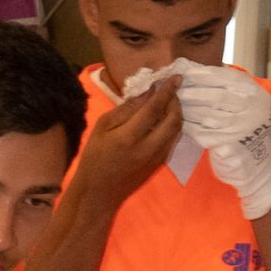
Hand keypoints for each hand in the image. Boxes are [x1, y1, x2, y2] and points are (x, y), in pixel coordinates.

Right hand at [76, 76, 181, 212]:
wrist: (99, 192)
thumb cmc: (94, 158)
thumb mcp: (102, 127)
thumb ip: (125, 110)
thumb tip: (146, 93)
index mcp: (130, 137)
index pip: (154, 108)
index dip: (166, 91)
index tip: (176, 77)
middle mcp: (148, 147)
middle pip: (173, 119)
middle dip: (175, 101)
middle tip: (171, 89)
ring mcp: (157, 157)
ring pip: (176, 130)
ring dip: (176, 113)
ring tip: (169, 101)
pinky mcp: (160, 164)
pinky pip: (172, 140)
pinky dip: (172, 126)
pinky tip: (164, 119)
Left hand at [175, 63, 270, 220]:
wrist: (260, 164)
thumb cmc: (247, 127)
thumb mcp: (245, 102)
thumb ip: (226, 87)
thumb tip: (193, 71)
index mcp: (255, 94)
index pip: (226, 78)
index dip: (203, 74)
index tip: (184, 71)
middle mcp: (251, 109)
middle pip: (215, 96)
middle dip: (192, 92)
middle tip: (174, 89)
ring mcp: (241, 128)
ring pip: (207, 114)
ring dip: (187, 108)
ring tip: (173, 104)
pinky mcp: (229, 145)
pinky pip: (203, 133)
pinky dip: (189, 126)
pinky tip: (179, 122)